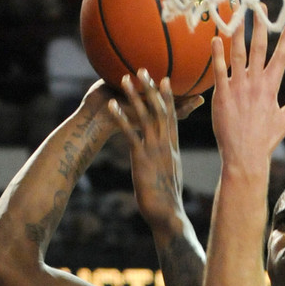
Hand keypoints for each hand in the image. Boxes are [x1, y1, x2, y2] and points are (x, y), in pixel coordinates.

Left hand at [107, 71, 188, 231]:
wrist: (168, 215)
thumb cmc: (168, 201)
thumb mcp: (169, 177)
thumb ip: (166, 164)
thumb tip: (163, 162)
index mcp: (173, 149)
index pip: (173, 118)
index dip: (169, 98)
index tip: (166, 80)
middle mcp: (166, 146)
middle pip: (160, 111)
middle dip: (152, 89)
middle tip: (144, 69)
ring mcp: (155, 151)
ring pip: (145, 117)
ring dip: (135, 96)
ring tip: (125, 79)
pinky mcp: (142, 159)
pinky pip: (130, 134)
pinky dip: (121, 118)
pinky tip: (111, 105)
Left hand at [210, 12, 284, 170]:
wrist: (245, 156)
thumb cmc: (266, 140)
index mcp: (272, 87)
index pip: (281, 57)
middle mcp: (256, 83)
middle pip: (259, 48)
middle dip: (260, 25)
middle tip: (259, 5)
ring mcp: (238, 88)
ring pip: (238, 54)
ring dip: (238, 32)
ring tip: (236, 13)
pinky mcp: (222, 95)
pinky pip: (219, 70)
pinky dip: (218, 54)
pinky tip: (216, 38)